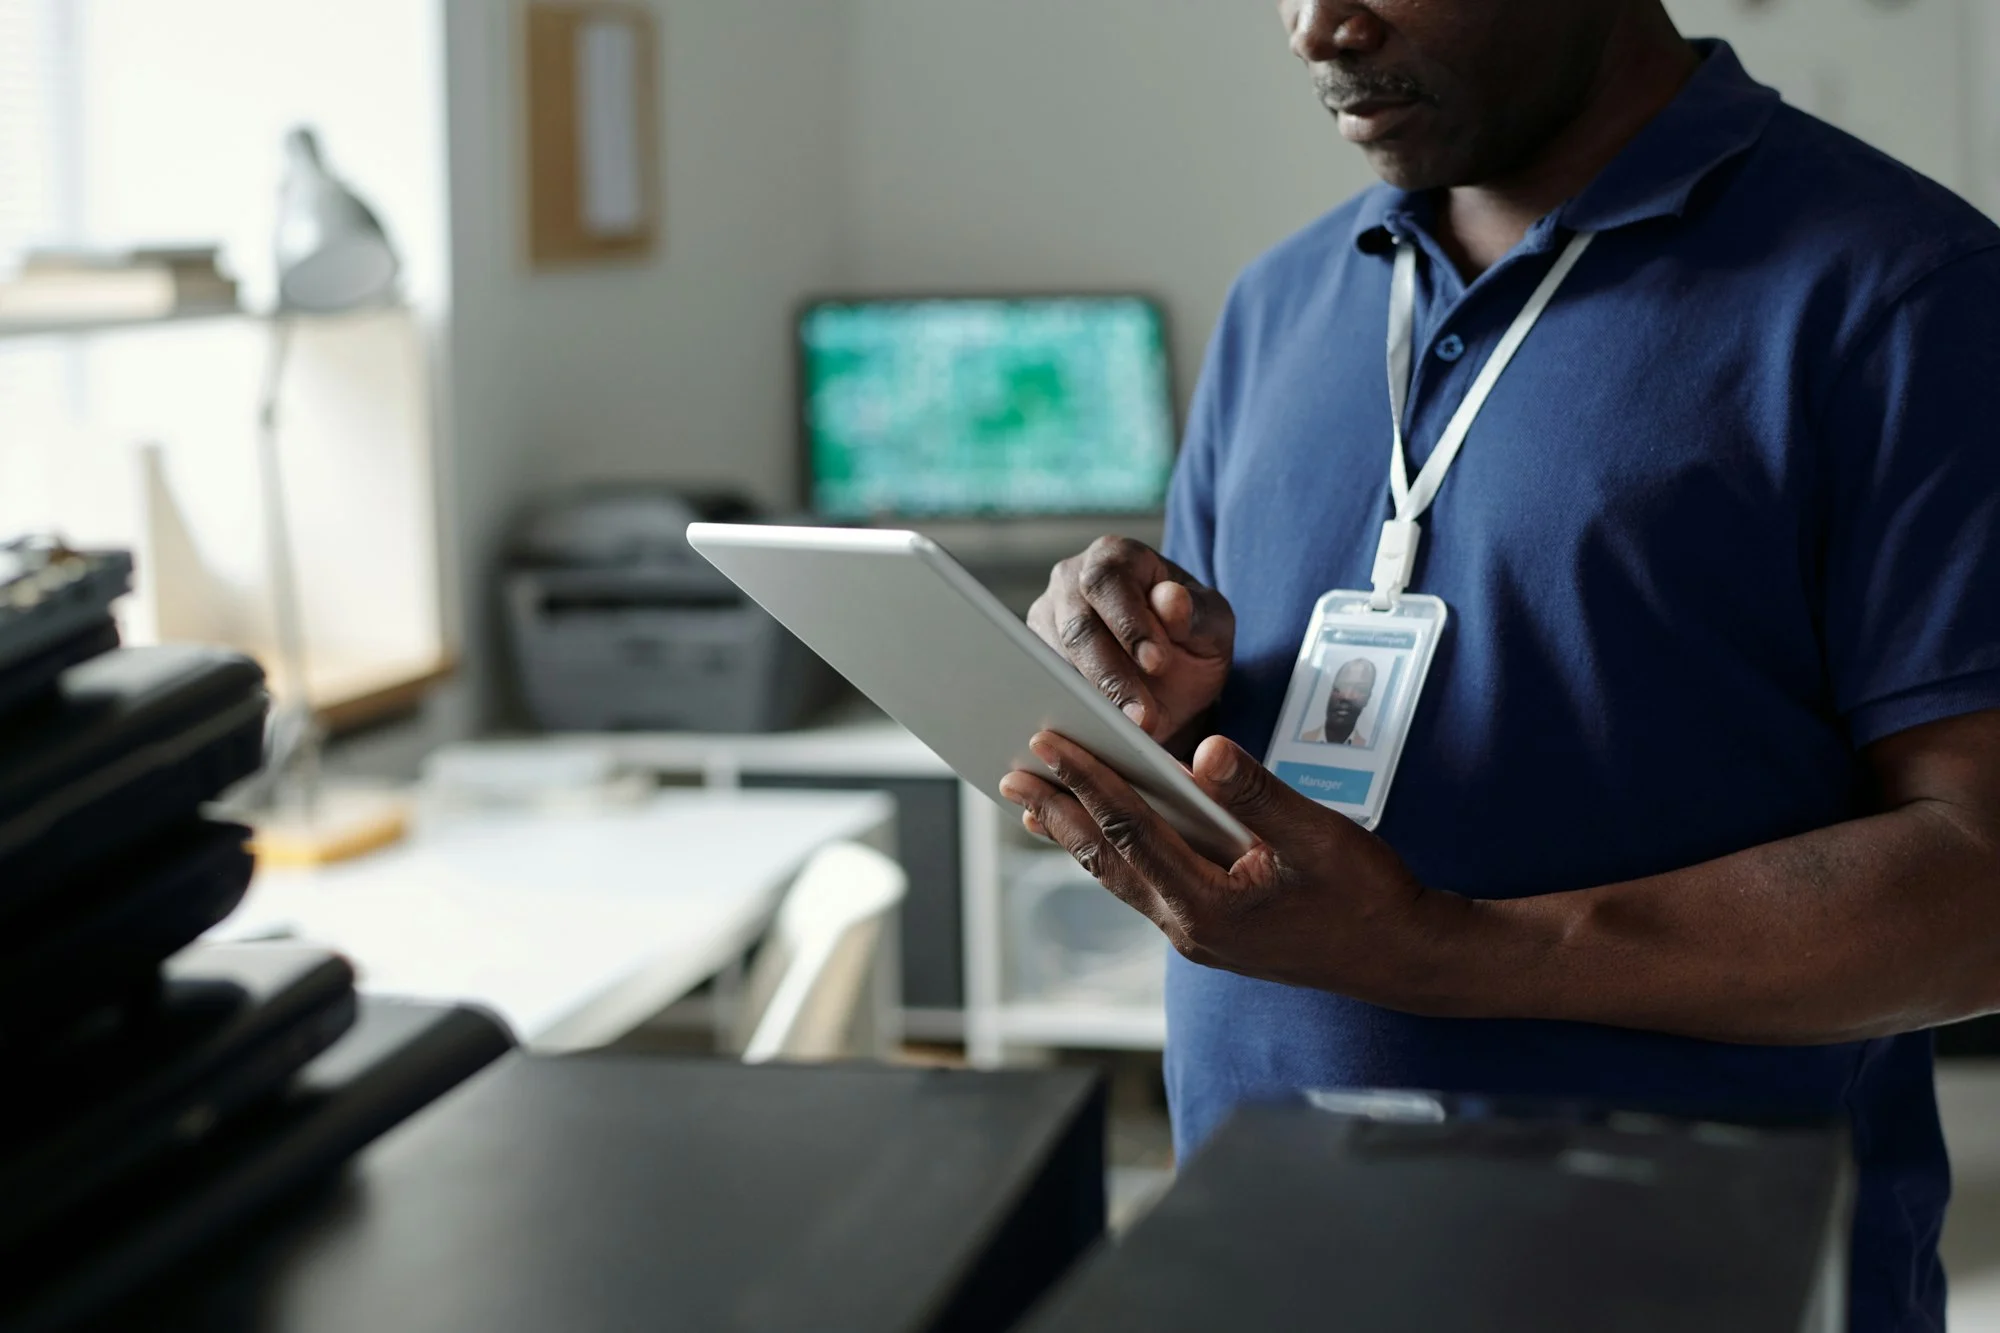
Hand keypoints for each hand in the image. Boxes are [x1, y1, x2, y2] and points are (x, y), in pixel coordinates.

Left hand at [999, 731, 1472, 1005]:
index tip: (1050, 742)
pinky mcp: (1208, 931)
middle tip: (1013, 774)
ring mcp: (1196, 935)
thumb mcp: (1320, 837)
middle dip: (1059, 812)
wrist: (1402, 959)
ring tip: (1037, 801)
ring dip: (1077, 835)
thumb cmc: (1368, 898)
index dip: (1088, 781)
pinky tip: (1102, 832)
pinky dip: (1114, 853)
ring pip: (1119, 877)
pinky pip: (1144, 886)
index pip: (1131, 830)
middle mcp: (1190, 927)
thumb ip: (1260, 793)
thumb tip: (1209, 752)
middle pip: (1106, 859)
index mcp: (1210, 904)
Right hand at [1026, 536, 1234, 744]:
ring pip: (1053, 663)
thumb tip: (1169, 599)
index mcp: (1114, 557)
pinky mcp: (1035, 661)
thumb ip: (1196, 613)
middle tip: (1142, 718)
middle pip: (1076, 626)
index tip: (1156, 662)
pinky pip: (1042, 689)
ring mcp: (1045, 621)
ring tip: (1126, 735)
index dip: (1128, 621)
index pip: (1108, 581)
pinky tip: (1098, 738)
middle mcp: (1069, 581)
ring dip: (1091, 703)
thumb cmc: (1192, 639)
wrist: (1171, 679)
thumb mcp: (1212, 626)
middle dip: (1111, 676)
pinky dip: (1071, 714)